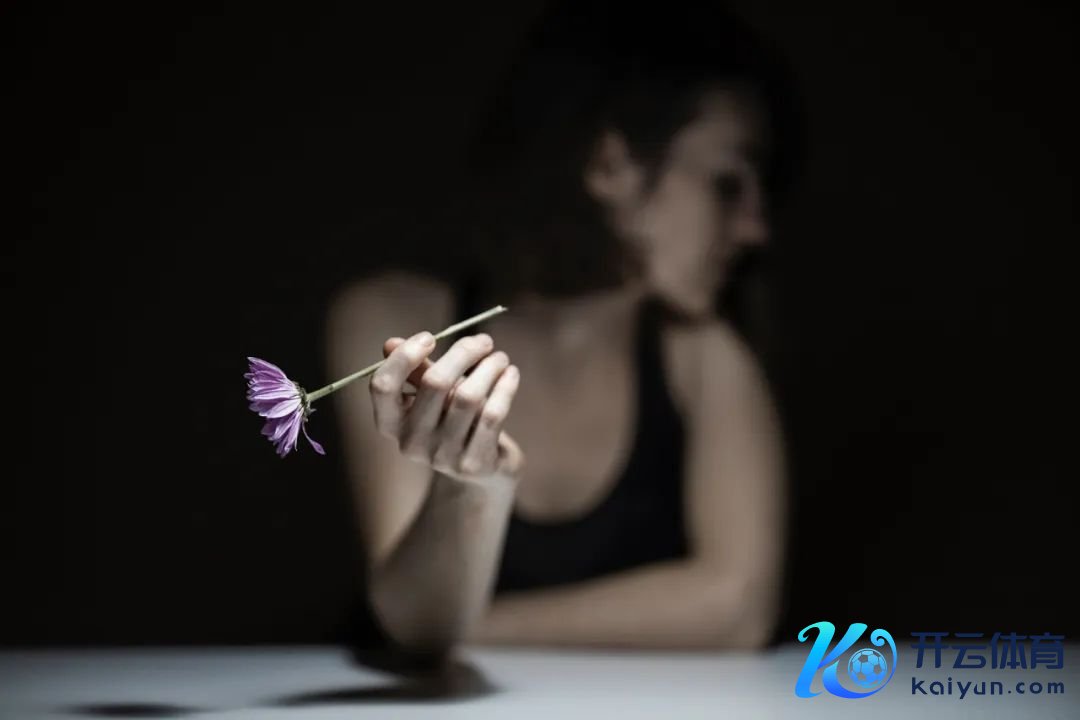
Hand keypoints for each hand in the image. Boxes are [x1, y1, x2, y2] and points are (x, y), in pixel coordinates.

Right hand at [369, 331, 523, 481]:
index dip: (404, 356)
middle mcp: (411, 443)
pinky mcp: (474, 464)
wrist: (481, 472)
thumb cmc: (453, 422)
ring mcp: (442, 457)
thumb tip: (390, 343)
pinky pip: (493, 414)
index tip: (429, 337)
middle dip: (463, 352)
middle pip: (435, 382)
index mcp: (392, 423)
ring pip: (469, 396)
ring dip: (490, 368)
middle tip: (484, 341)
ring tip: (500, 358)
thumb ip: (416, 372)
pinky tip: (511, 374)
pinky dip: (505, 387)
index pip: (383, 386)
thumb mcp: (433, 398)